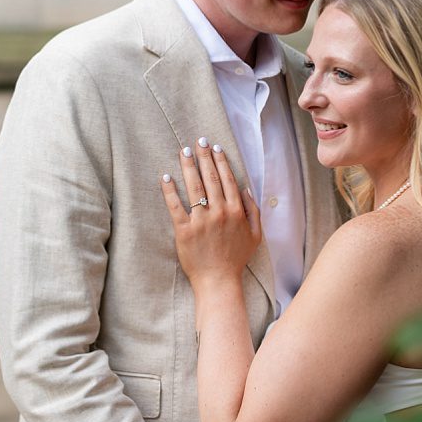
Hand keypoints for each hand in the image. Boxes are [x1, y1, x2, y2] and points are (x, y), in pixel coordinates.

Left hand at [162, 140, 262, 286]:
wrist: (218, 280)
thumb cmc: (236, 258)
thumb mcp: (255, 235)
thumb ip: (253, 210)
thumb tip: (245, 188)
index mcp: (236, 211)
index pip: (228, 180)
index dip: (222, 162)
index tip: (216, 148)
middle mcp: (220, 212)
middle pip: (211, 178)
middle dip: (204, 157)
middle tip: (199, 141)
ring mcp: (201, 221)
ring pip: (194, 187)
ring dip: (188, 166)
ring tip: (183, 151)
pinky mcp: (184, 230)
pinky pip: (175, 206)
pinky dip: (170, 190)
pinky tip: (166, 177)